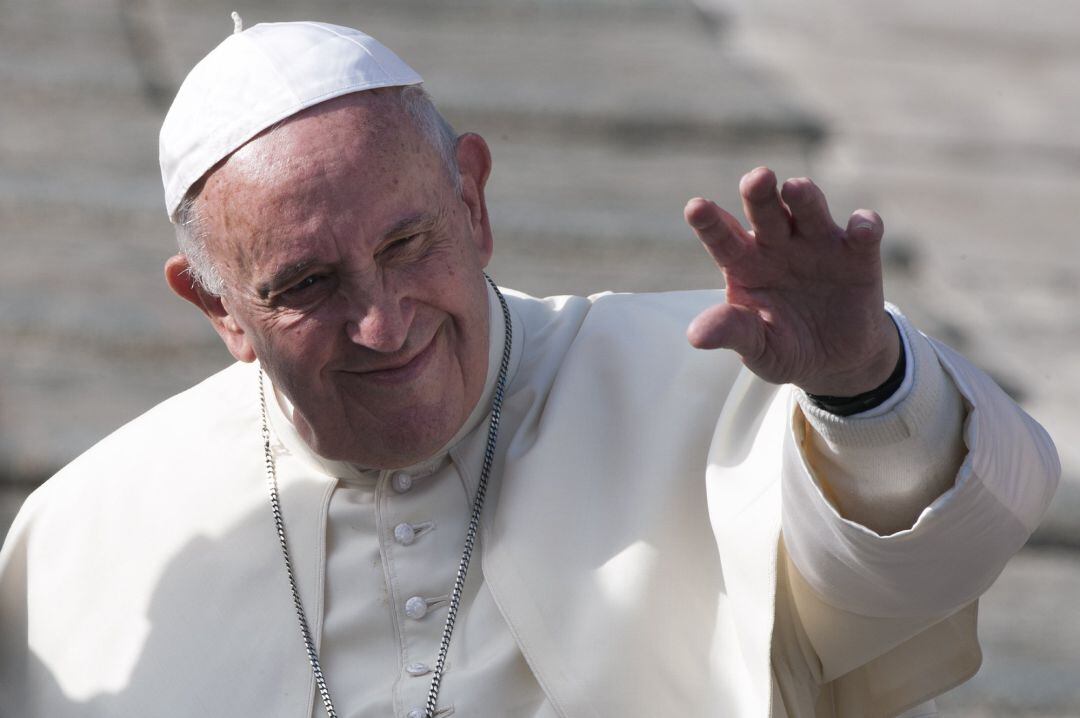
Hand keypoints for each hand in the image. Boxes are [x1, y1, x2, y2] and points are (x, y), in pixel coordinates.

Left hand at [684, 167, 899, 396]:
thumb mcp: (758, 348)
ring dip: (805, 198)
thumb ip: (733, 333)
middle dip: (759, 193)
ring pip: (809, 211)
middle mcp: (778, 245)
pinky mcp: (858, 256)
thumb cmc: (786, 348)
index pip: (723, 239)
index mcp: (745, 264)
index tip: (695, 207)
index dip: (709, 223)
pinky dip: (864, 226)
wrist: (836, 364)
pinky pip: (863, 234)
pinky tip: (862, 227)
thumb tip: (695, 336)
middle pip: (766, 212)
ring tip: (796, 188)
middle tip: (756, 179)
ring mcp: (818, 245)